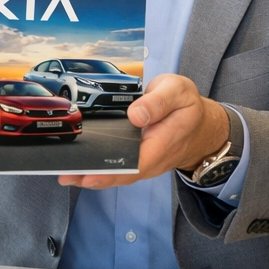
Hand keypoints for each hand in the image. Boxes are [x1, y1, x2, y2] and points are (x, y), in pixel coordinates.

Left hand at [59, 73, 229, 188]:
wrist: (202, 127)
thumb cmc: (187, 106)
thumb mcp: (178, 92)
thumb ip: (158, 102)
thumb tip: (136, 115)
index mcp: (163, 142)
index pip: (136, 162)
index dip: (112, 170)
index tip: (90, 173)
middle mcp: (153, 159)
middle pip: (123, 174)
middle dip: (94, 177)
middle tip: (67, 175)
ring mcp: (146, 164)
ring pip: (119, 175)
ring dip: (92, 176)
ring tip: (66, 175)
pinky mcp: (139, 161)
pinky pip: (119, 169)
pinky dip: (99, 170)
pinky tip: (79, 170)